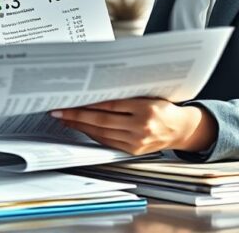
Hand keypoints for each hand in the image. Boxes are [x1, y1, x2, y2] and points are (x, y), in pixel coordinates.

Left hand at [50, 98, 216, 155]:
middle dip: (76, 116)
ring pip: (101, 133)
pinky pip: (107, 141)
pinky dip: (92, 134)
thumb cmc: (162, 107)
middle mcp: (141, 126)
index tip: (70, 99)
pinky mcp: (133, 150)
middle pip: (101, 121)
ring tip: (64, 119)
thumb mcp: (147, 96)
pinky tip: (81, 127)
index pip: (110, 105)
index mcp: (145, 108)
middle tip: (57, 111)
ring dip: (80, 126)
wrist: (180, 129)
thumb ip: (125, 95)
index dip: (88, 103)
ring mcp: (136, 141)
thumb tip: (95, 89)